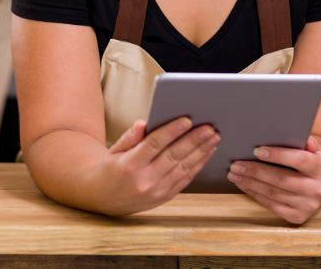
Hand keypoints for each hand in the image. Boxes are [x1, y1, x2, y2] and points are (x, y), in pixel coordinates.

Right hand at [95, 117, 220, 215]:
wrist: (106, 199)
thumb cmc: (111, 169)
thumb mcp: (113, 151)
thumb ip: (129, 136)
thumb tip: (143, 123)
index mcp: (130, 164)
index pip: (154, 144)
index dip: (171, 131)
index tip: (187, 120)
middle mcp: (145, 179)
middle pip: (174, 156)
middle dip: (194, 141)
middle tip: (210, 128)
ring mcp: (157, 190)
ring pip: (184, 168)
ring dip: (201, 152)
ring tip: (214, 138)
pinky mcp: (166, 196)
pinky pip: (186, 179)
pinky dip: (198, 165)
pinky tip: (206, 153)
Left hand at [227, 136, 320, 224]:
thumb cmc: (310, 160)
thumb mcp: (312, 148)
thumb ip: (301, 140)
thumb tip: (284, 132)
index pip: (299, 160)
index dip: (278, 155)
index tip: (256, 151)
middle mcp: (317, 189)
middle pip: (281, 179)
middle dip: (255, 171)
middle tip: (236, 164)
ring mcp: (308, 205)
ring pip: (273, 193)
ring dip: (250, 183)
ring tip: (233, 173)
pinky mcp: (298, 217)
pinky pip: (272, 205)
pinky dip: (254, 194)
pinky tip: (243, 184)